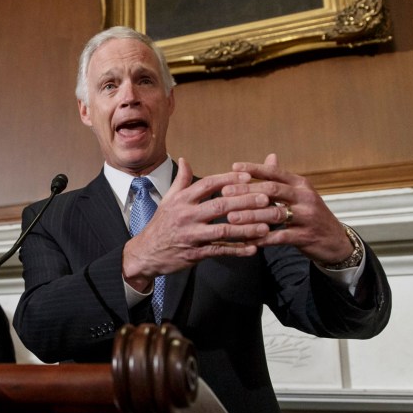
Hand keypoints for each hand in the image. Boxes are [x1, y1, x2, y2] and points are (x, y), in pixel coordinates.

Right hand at [122, 157, 271, 291]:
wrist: (145, 253)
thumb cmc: (161, 224)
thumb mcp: (168, 200)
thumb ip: (181, 181)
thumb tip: (185, 159)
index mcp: (182, 200)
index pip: (208, 184)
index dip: (229, 179)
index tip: (248, 176)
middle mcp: (187, 215)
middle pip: (220, 205)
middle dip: (245, 201)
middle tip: (266, 198)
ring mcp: (191, 235)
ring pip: (223, 230)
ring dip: (246, 229)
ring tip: (266, 226)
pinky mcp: (194, 253)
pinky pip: (219, 251)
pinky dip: (236, 251)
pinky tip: (253, 249)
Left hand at [224, 153, 353, 264]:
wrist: (335, 241)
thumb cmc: (310, 215)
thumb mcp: (300, 194)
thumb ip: (282, 179)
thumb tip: (270, 156)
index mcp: (301, 184)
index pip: (275, 172)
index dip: (253, 169)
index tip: (233, 168)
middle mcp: (305, 197)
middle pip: (272, 190)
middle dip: (246, 191)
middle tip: (225, 193)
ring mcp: (307, 217)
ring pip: (274, 213)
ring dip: (250, 216)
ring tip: (231, 218)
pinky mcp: (306, 236)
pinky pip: (280, 237)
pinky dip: (262, 238)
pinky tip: (246, 240)